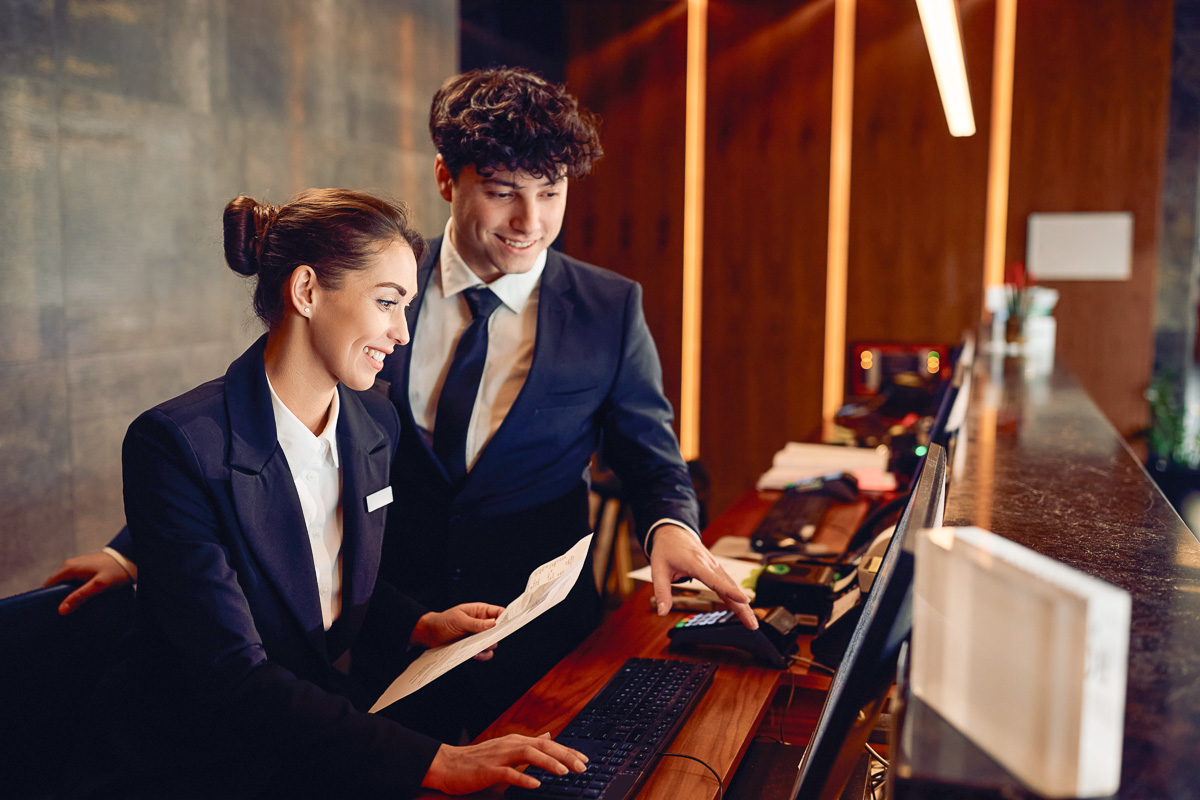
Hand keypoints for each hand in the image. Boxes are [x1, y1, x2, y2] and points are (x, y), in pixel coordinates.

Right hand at [42, 552, 131, 614]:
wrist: (129, 559)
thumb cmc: (116, 570)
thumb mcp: (99, 585)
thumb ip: (80, 596)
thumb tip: (61, 609)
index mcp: (68, 568)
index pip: (48, 585)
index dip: (45, 599)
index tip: (46, 611)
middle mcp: (69, 566)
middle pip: (55, 586)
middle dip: (55, 599)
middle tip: (59, 614)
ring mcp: (76, 567)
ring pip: (64, 585)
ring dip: (64, 596)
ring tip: (68, 610)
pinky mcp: (84, 570)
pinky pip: (72, 583)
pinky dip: (73, 592)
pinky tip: (78, 601)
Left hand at [410, 602, 504, 658]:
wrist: (429, 635)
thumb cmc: (443, 621)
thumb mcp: (459, 619)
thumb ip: (476, 623)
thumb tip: (493, 624)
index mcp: (480, 611)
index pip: (499, 612)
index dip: (507, 617)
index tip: (511, 623)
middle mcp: (481, 624)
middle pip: (498, 630)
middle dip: (496, 635)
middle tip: (491, 639)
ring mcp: (478, 636)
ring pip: (492, 643)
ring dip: (487, 646)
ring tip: (478, 646)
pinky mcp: (473, 647)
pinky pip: (484, 653)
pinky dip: (482, 654)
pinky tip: (475, 654)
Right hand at [421, 732, 587, 794]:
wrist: (448, 764)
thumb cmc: (477, 760)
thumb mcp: (506, 748)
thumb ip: (529, 743)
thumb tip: (548, 736)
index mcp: (516, 741)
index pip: (547, 744)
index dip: (567, 751)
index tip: (584, 759)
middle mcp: (510, 745)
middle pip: (542, 747)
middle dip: (564, 756)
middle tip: (582, 766)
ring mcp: (499, 757)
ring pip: (528, 755)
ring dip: (548, 763)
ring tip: (565, 772)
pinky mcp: (488, 770)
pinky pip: (508, 773)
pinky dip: (523, 777)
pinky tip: (536, 783)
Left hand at [649, 524, 757, 628]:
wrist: (673, 533)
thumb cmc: (666, 550)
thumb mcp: (658, 570)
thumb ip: (662, 592)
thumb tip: (661, 612)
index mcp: (696, 564)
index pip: (715, 581)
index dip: (731, 592)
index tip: (745, 600)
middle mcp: (709, 564)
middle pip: (730, 587)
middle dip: (743, 607)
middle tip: (753, 625)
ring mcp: (715, 566)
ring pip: (732, 586)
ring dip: (743, 605)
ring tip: (752, 622)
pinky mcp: (716, 568)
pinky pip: (729, 583)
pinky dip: (737, 596)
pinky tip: (743, 608)